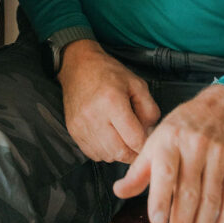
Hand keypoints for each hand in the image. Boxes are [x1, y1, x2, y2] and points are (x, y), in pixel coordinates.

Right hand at [57, 39, 159, 162]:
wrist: (79, 66)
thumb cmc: (109, 73)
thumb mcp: (137, 84)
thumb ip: (150, 109)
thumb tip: (149, 133)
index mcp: (113, 101)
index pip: (134, 139)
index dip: (145, 144)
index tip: (147, 140)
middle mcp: (95, 116)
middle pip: (120, 152)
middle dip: (133, 152)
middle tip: (137, 142)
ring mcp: (82, 126)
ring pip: (107, 156)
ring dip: (118, 152)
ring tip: (121, 136)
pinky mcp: (73, 131)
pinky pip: (93, 154)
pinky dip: (104, 151)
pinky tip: (108, 136)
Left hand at [113, 84, 223, 222]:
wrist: (222, 108)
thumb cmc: (184, 127)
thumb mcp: (157, 140)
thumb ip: (139, 169)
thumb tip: (120, 191)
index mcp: (170, 139)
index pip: (166, 171)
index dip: (161, 197)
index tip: (157, 221)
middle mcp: (196, 146)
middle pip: (190, 190)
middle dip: (183, 222)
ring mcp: (219, 155)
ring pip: (211, 197)